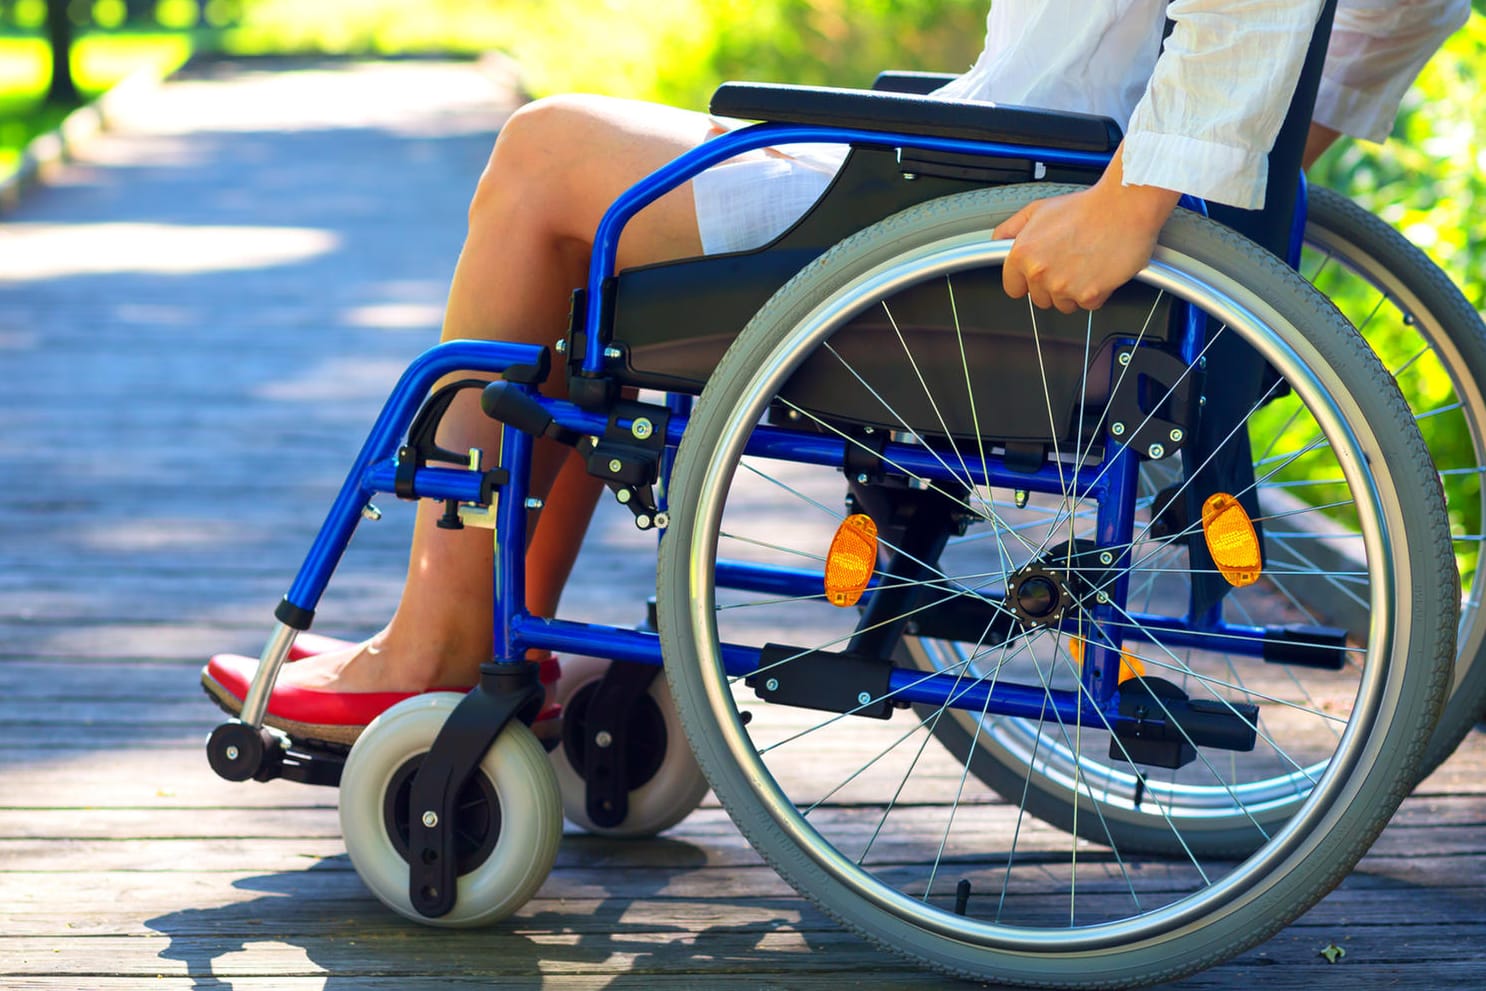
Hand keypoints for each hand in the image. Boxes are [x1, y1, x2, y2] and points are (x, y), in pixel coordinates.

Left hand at [993, 145, 1179, 312]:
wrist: (1124, 207)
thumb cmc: (1086, 207)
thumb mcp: (1038, 209)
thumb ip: (1012, 229)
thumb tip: (997, 242)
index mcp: (1023, 254)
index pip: (1013, 288)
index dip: (1027, 281)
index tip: (1037, 275)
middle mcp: (1040, 273)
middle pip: (1039, 299)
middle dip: (1052, 285)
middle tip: (1069, 262)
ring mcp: (1064, 287)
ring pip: (1063, 304)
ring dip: (1073, 291)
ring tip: (1085, 264)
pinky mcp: (1089, 295)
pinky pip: (1087, 305)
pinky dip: (1095, 292)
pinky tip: (1099, 270)